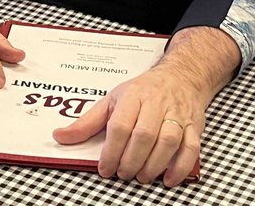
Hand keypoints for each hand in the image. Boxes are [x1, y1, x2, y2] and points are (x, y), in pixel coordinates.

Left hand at [53, 65, 205, 186]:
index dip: (111, 150)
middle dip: (131, 160)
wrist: (181, 76)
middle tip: (123, 173)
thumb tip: (60, 136)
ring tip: (141, 176)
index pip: (120, 124)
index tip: (105, 168)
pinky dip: (180, 166)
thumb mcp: (113, 100)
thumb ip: (88, 122)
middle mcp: (157, 103)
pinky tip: (168, 178)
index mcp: (133, 95)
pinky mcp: (194, 125)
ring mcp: (177, 114)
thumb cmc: (144, 91)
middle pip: (144, 134)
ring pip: (168, 141)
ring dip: (153, 165)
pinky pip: (191, 148)